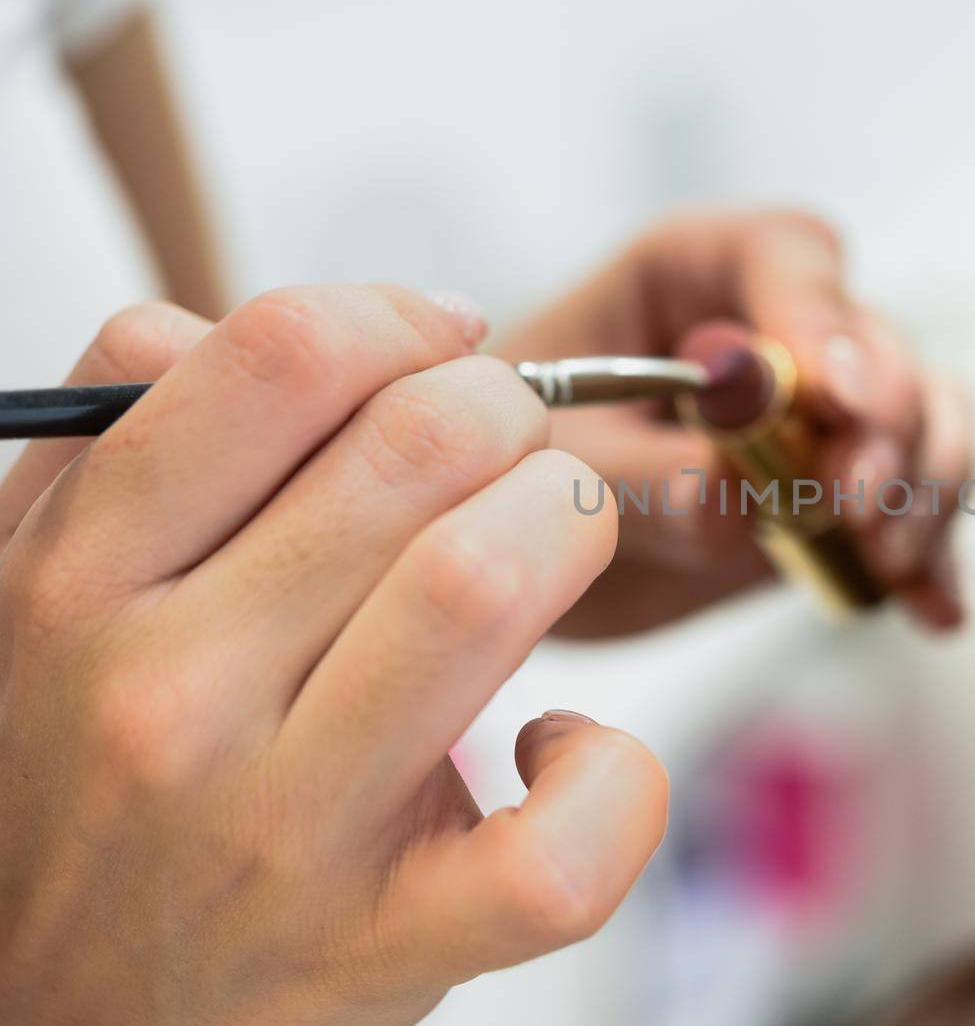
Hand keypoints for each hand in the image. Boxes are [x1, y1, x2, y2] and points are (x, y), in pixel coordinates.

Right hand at [0, 289, 666, 1022]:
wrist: (61, 1017)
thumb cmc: (87, 783)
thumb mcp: (43, 590)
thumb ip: (128, 435)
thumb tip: (321, 332)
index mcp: (83, 582)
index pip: (283, 357)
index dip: (401, 321)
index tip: (442, 350)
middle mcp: (168, 695)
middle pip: (423, 445)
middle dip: (513, 417)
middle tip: (510, 458)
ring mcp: (283, 832)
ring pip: (489, 581)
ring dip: (569, 528)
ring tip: (547, 555)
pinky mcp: (391, 947)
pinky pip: (563, 847)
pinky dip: (613, 776)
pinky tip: (563, 750)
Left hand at [495, 211, 970, 636]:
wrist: (507, 552)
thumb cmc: (502, 474)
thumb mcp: (552, 472)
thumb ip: (643, 476)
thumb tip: (737, 494)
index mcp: (690, 274)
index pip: (786, 255)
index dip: (822, 318)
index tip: (836, 396)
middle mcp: (772, 329)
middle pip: (875, 345)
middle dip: (886, 423)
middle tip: (856, 502)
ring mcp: (816, 413)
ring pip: (921, 418)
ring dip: (920, 487)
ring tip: (882, 559)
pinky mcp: (835, 490)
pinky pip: (913, 505)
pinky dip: (929, 557)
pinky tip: (928, 610)